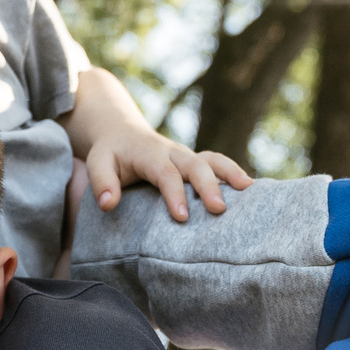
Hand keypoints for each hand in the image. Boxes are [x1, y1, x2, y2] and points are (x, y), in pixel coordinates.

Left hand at [85, 128, 252, 221]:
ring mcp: (187, 156)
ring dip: (231, 172)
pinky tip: (251, 191)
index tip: (183, 217)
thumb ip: (102, 183)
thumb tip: (108, 205)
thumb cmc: (110, 153)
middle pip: (195, 165)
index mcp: (150, 154)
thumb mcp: (98, 162)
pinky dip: (234, 173)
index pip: (165, 174)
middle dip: (208, 186)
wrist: (122, 132)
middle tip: (219, 210)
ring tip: (249, 189)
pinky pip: (218, 163)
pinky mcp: (195, 162)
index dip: (175, 194)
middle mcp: (173, 152)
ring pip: (213, 159)